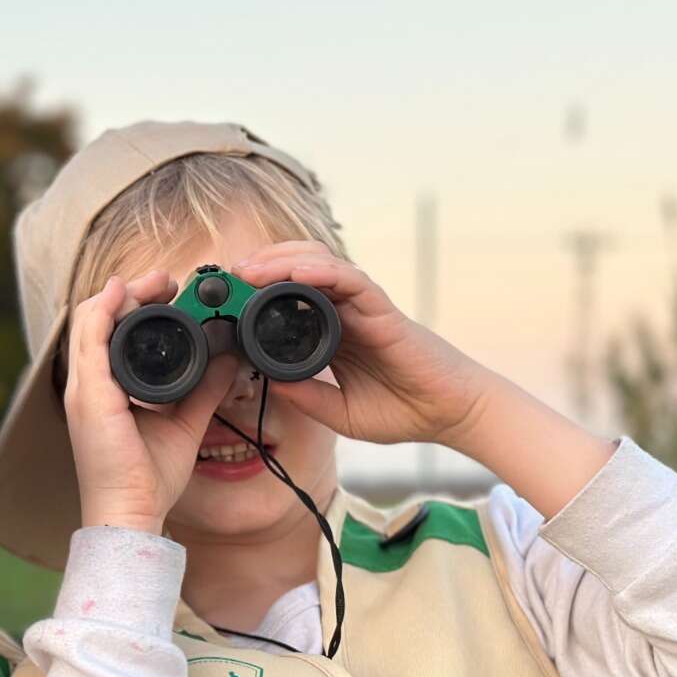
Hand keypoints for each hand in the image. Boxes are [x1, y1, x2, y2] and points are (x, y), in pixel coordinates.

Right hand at [65, 273, 238, 532]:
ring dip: (120, 293)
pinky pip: (90, 338)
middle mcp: (88, 385)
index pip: (108, 334)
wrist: (131, 511)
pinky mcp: (89, 394)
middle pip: (97, 319)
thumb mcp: (185, 422)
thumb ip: (204, 389)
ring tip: (155, 281)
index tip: (169, 295)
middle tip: (165, 280)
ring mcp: (84, 388)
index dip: (133, 307)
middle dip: (129, 292)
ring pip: (90, 320)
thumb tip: (228, 359)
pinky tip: (122, 292)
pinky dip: (104, 309)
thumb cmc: (147, 478)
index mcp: (104, 391)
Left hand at [232, 241, 489, 447]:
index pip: (290, 298)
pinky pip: (349, 279)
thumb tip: (267, 382)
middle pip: (299, 270)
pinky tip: (295, 272)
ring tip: (250, 268)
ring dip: (282, 260)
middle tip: (229, 274)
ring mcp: (364, 307)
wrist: (450, 415)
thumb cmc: (403, 412)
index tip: (226, 298)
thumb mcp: (341, 414)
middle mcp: (346, 312)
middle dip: (262, 266)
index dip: (257, 291)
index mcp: (333, 332)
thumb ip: (307, 397)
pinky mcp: (383, 309)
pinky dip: (321, 270)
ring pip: (319, 264)